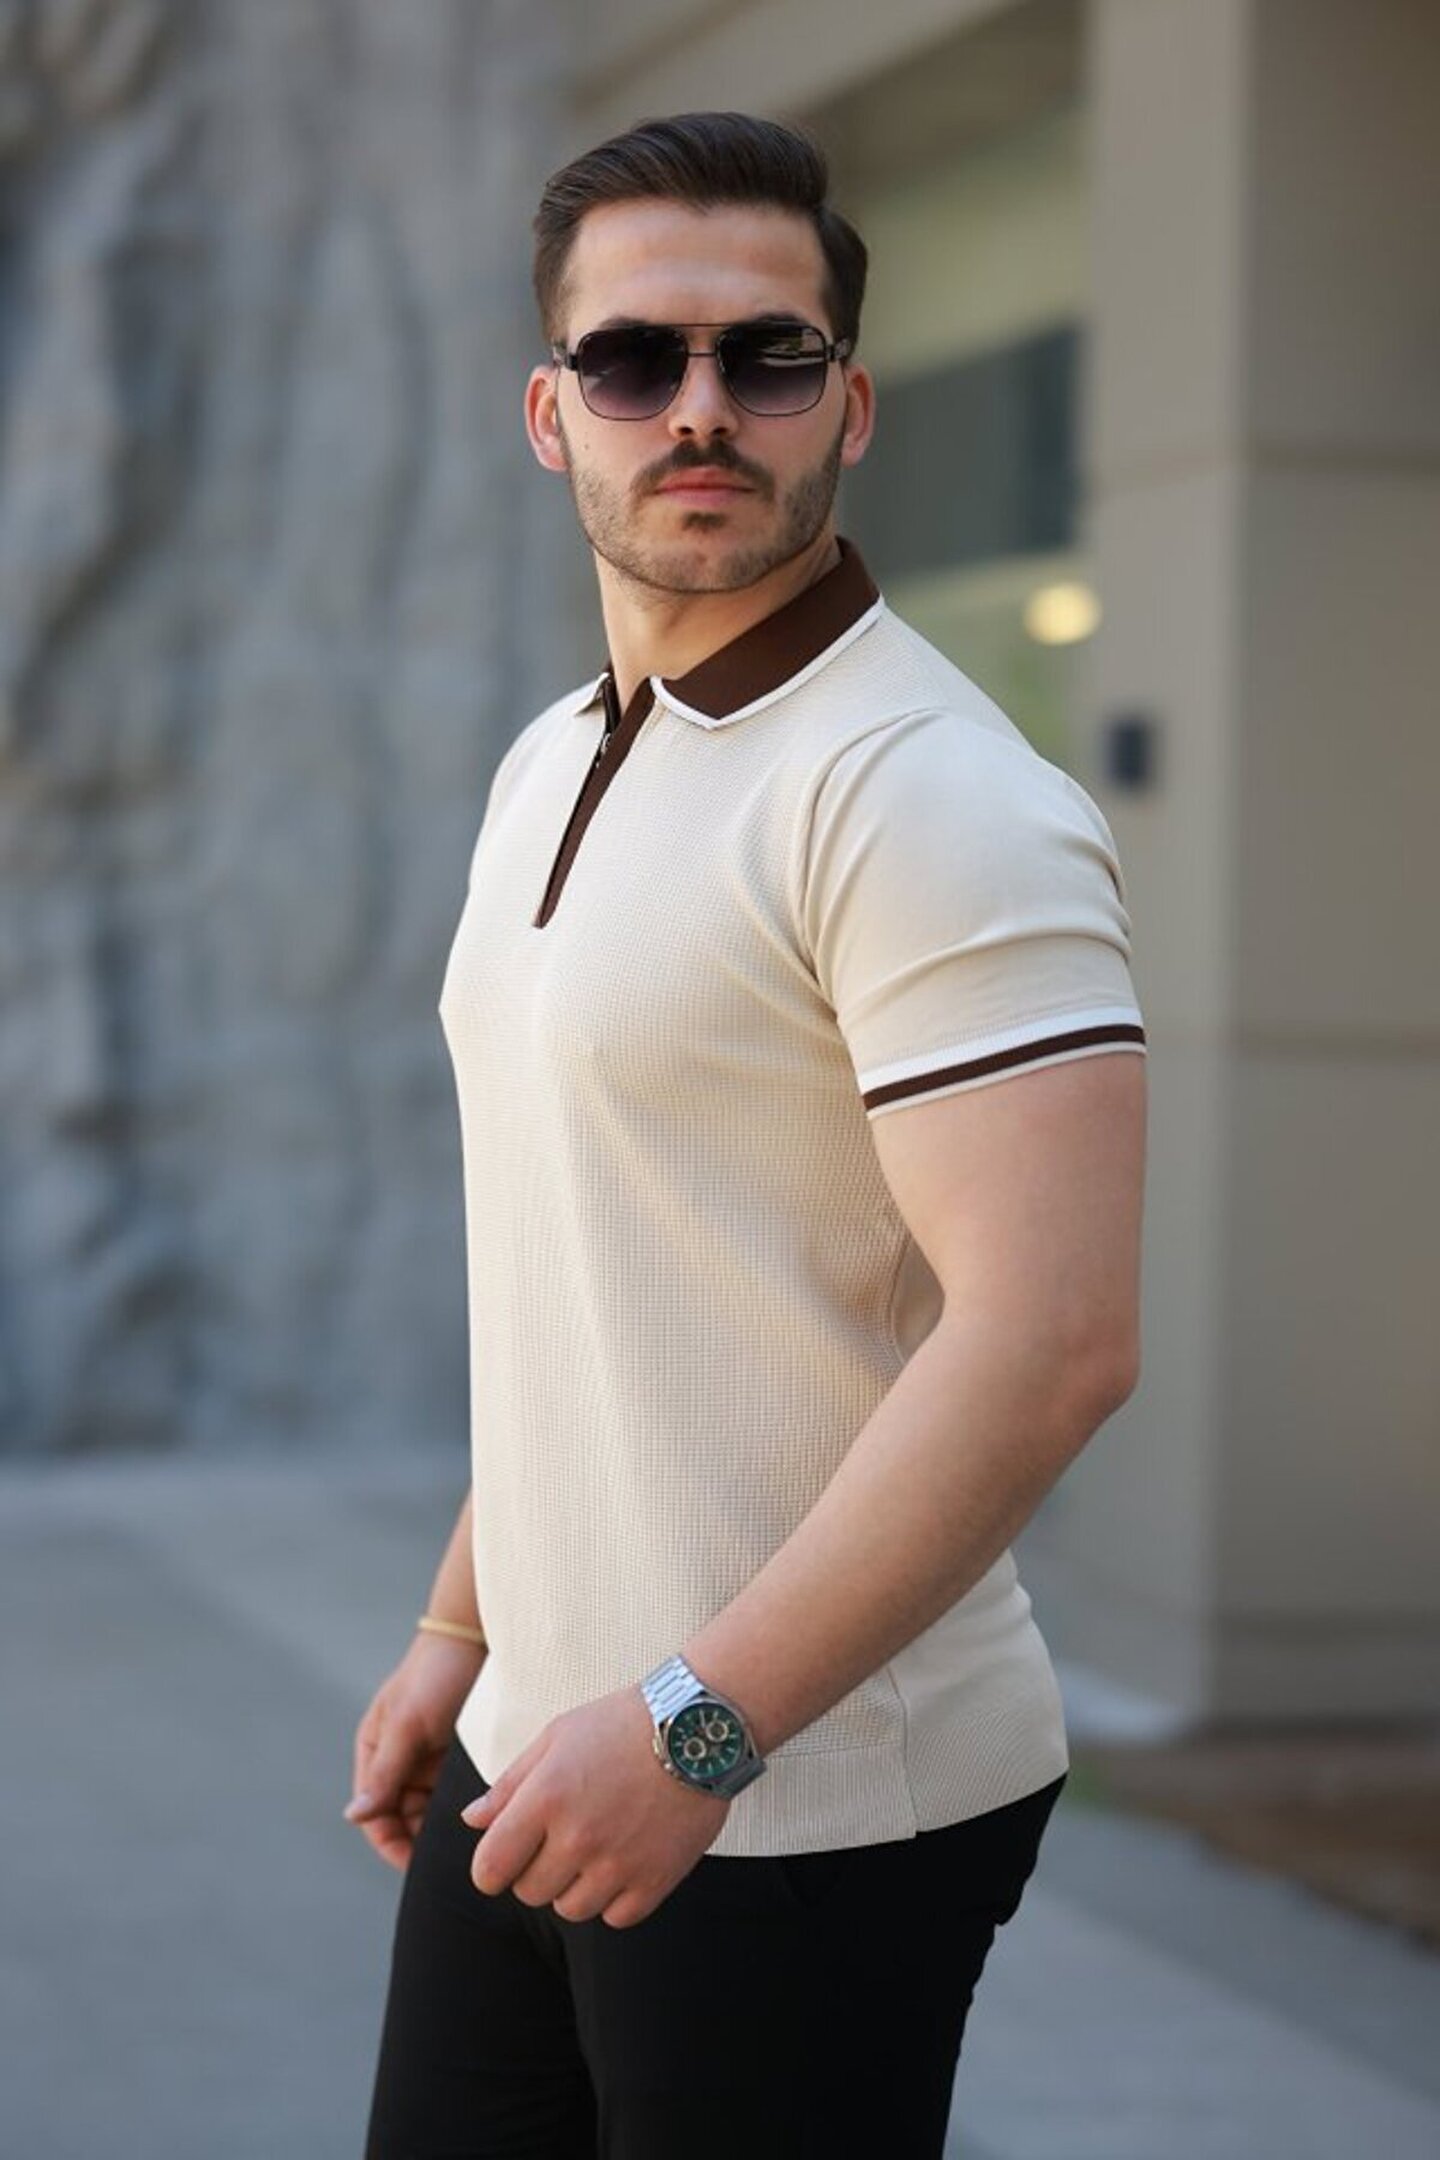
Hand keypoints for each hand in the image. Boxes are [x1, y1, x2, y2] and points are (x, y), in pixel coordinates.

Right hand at [345, 1631, 486, 1869]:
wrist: (477, 1641)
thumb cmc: (434, 1678)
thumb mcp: (407, 1725)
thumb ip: (384, 1773)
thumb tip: (353, 1817)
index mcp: (375, 1756)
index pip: (376, 1818)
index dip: (393, 1845)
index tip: (421, 1865)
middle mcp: (399, 1765)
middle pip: (404, 1822)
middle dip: (422, 1842)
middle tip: (454, 1858)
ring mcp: (429, 1764)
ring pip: (432, 1814)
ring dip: (446, 1829)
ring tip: (471, 1842)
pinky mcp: (457, 1760)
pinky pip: (455, 1798)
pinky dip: (464, 1812)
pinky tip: (482, 1821)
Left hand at [459, 1685, 729, 1928]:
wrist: (697, 1726)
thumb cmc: (620, 1724)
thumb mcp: (556, 1737)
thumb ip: (510, 1784)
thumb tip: (472, 1821)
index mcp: (545, 1798)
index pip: (490, 1869)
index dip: (491, 1868)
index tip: (506, 1858)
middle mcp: (578, 1837)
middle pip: (530, 1892)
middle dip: (535, 1871)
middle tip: (561, 1838)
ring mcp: (618, 1863)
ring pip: (571, 1910)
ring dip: (575, 1886)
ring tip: (596, 1847)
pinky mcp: (656, 1880)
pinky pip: (617, 1917)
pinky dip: (616, 1898)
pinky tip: (625, 1861)